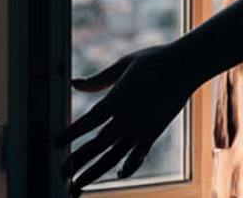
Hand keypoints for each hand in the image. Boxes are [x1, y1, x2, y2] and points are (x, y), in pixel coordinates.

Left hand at [55, 45, 196, 195]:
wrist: (186, 66)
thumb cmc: (154, 60)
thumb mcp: (124, 64)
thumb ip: (98, 79)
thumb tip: (73, 83)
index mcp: (116, 99)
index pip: (87, 122)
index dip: (70, 134)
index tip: (56, 144)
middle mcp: (126, 118)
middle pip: (96, 144)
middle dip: (77, 160)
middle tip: (61, 172)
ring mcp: (141, 128)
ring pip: (113, 156)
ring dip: (94, 171)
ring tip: (78, 183)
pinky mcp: (154, 133)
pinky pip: (138, 156)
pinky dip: (128, 167)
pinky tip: (119, 174)